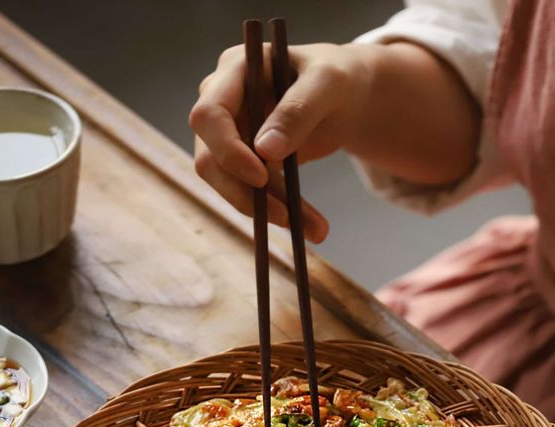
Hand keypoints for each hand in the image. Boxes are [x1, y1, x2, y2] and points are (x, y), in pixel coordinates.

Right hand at [190, 43, 376, 242]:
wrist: (345, 97)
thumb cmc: (336, 77)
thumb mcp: (328, 84)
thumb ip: (298, 110)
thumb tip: (265, 151)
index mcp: (234, 70)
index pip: (209, 115)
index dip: (228, 150)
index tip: (261, 177)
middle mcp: (222, 103)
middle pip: (211, 159)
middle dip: (247, 193)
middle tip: (286, 217)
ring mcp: (230, 136)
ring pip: (230, 184)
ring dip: (268, 211)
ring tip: (316, 230)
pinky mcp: (244, 164)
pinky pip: (252, 194)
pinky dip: (280, 212)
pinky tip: (311, 226)